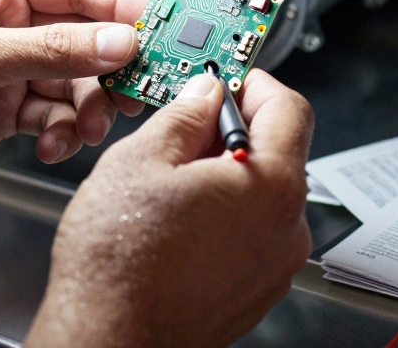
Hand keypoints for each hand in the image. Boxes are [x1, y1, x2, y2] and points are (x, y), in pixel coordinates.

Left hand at [0, 0, 149, 191]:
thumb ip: (50, 50)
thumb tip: (115, 40)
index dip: (123, 7)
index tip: (162, 28)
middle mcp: (8, 23)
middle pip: (85, 38)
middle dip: (110, 69)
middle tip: (136, 91)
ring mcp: (7, 67)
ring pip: (74, 82)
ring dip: (87, 107)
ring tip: (86, 127)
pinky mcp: (3, 107)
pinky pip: (53, 114)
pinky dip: (62, 131)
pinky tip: (52, 143)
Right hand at [25, 70, 314, 347]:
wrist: (108, 341)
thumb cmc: (118, 264)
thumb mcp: (140, 160)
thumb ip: (185, 115)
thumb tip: (204, 93)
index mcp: (271, 184)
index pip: (290, 108)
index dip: (255, 83)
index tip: (227, 77)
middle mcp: (287, 228)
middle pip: (279, 152)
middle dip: (235, 129)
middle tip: (188, 125)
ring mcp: (275, 266)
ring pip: (262, 196)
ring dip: (227, 175)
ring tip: (171, 181)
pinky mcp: (256, 292)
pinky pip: (252, 235)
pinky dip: (225, 216)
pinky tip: (177, 221)